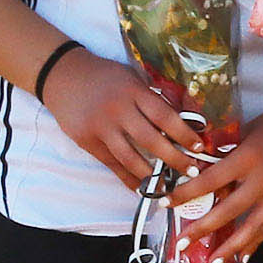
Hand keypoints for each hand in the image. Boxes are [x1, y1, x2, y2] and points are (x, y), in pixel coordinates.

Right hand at [40, 47, 208, 191]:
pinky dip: (128, 178)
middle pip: (151, 140)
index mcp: (133, 92)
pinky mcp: (86, 140)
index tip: (199, 148)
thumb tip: (185, 121)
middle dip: (175, 159)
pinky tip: (142, 187)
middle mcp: (117, 109)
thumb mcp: (132, 78)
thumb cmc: (105, 77)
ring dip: (152, 175)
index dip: (184, 134)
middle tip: (192, 171)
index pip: (164, 116)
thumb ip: (154, 98)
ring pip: (131, 157)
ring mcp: (100, 127)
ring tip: (169, 185)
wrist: (62, 75)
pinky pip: (112, 164)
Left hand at [176, 97, 262, 259]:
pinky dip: (255, 242)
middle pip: (227, 211)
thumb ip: (225, 153)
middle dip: (201, 229)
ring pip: (251, 228)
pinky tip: (242, 256)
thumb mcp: (247, 131)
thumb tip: (200, 172)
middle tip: (181, 244)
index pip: (209, 181)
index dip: (185, 194)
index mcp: (248, 157)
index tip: (165, 205)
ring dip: (229, 248)